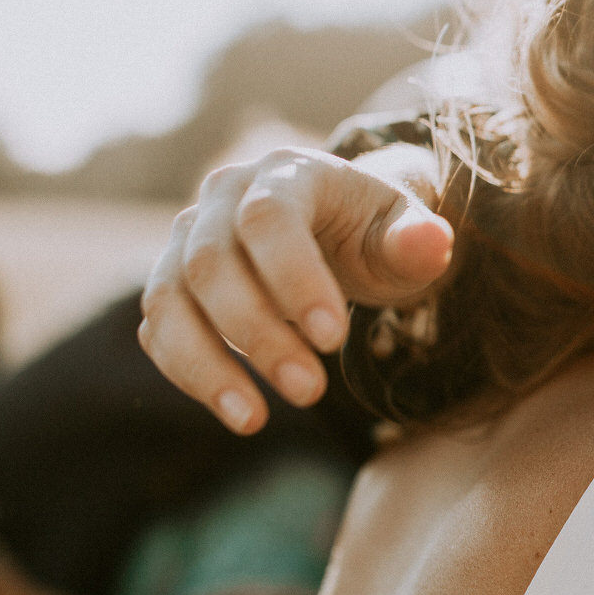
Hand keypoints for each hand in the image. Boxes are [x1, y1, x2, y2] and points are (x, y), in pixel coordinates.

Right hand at [139, 146, 453, 432]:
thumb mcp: (402, 234)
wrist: (338, 232)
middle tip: (310, 392)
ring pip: (167, 299)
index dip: (294, 278)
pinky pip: (159, 329)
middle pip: (212, 263)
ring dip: (205, 364)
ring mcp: (185, 241)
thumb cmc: (372, 234)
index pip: (269, 218)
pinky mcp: (171, 286)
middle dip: (258, 334)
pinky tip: (234, 409)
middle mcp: (220, 200)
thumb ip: (415, 242)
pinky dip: (188, 371)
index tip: (333, 340)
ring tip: (253, 420)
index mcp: (284, 174)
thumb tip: (434, 243)